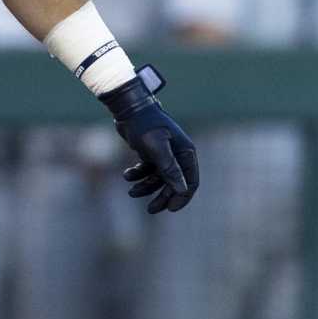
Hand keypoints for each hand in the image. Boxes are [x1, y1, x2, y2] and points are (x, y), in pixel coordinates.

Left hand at [101, 67, 199, 213]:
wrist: (128, 108)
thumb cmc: (144, 125)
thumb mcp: (157, 148)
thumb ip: (169, 169)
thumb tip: (182, 190)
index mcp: (186, 153)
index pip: (190, 182)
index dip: (182, 197)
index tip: (170, 209)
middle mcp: (178, 154)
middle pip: (174, 183)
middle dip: (162, 197)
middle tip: (150, 210)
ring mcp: (164, 154)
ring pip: (158, 178)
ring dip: (146, 187)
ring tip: (132, 192)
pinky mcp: (150, 152)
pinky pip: (147, 170)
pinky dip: (137, 175)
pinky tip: (127, 175)